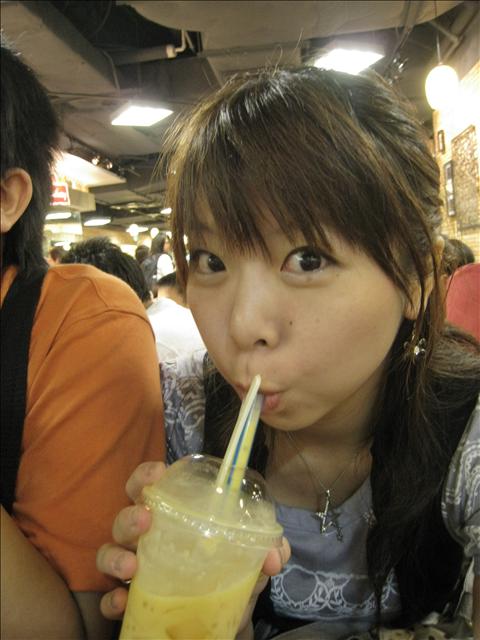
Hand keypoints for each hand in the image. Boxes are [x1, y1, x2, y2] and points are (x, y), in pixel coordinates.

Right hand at [96, 460, 290, 625]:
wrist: (221, 618)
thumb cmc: (227, 571)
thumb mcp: (250, 558)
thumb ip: (267, 550)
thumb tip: (276, 554)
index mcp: (172, 514)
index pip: (151, 485)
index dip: (148, 475)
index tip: (159, 471)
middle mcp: (147, 535)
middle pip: (125, 514)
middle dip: (131, 514)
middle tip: (146, 518)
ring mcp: (135, 566)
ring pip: (109, 551)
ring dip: (116, 554)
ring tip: (132, 564)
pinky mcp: (131, 599)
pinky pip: (110, 596)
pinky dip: (113, 598)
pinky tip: (124, 600)